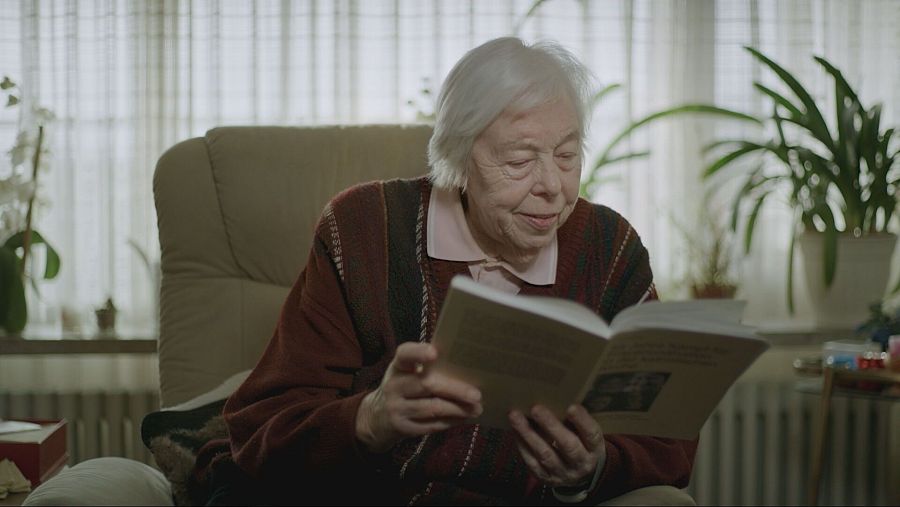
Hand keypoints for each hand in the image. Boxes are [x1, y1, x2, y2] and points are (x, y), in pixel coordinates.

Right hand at [355, 342, 482, 452]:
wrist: (375, 417)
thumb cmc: (402, 388)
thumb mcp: (406, 373)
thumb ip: (429, 369)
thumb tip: (467, 370)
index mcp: (398, 366)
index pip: (405, 354)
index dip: (419, 352)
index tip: (435, 353)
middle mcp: (394, 385)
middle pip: (426, 384)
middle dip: (455, 389)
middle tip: (477, 394)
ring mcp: (396, 408)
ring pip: (432, 407)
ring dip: (457, 409)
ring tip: (477, 408)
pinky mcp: (402, 427)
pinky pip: (431, 425)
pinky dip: (450, 421)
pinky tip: (463, 418)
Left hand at [509, 404, 606, 487]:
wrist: (580, 475)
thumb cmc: (580, 444)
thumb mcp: (585, 434)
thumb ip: (575, 420)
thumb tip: (556, 395)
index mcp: (594, 449)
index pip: (591, 435)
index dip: (582, 421)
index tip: (571, 406)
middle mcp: (581, 464)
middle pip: (568, 446)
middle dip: (551, 426)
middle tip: (536, 408)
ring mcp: (563, 474)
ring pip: (545, 455)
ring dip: (528, 434)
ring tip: (515, 416)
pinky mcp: (547, 479)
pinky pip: (532, 463)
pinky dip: (522, 445)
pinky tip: (515, 431)